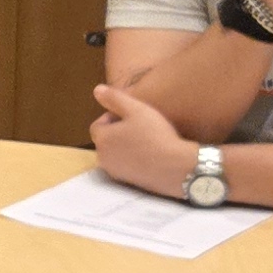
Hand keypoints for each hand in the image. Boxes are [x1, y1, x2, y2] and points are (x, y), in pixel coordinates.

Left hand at [88, 81, 203, 194]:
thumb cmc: (155, 135)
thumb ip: (114, 98)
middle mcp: (103, 158)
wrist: (175, 167)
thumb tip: (97, 90)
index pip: (98, 124)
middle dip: (118, 131)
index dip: (113, 117)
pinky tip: (150, 154)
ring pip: (115, 153)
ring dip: (125, 145)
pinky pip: (125, 165)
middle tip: (140, 126)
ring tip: (146, 139)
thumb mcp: (136, 109)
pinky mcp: (128, 182)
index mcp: (102, 139)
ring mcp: (115, 172)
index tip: (132, 115)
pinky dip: (133, 158)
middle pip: (106, 139)